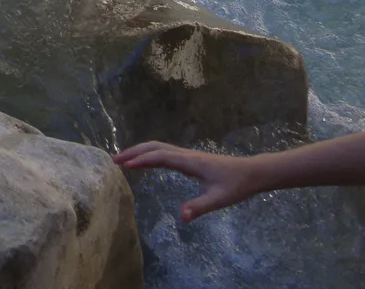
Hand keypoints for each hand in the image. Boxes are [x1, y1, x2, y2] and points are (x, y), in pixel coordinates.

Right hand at [113, 142, 258, 222]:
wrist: (250, 173)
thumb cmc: (235, 186)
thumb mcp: (218, 199)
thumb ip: (199, 207)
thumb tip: (181, 217)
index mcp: (189, 162)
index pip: (161, 157)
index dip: (142, 160)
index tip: (125, 165)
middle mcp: (185, 155)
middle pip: (155, 147)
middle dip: (134, 151)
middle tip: (114, 160)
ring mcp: (187, 155)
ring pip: (158, 147)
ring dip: (140, 150)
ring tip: (123, 159)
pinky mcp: (189, 159)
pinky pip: (163, 151)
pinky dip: (149, 153)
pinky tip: (145, 161)